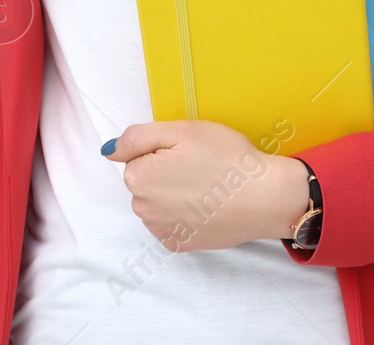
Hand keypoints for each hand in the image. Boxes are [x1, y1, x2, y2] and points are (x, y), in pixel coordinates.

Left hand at [102, 120, 310, 251]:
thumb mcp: (182, 130)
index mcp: (139, 178)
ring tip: (205, 186)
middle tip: (199, 166)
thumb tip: (109, 150)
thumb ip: (138, 137)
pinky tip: (206, 206)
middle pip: (145, 180)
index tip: (187, 152)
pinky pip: (170, 222)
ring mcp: (161, 230)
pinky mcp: (179, 244)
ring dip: (172, 193)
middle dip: (164, 171)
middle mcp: (143, 209)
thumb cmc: (226, 158)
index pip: (137, 156)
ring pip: (157, 202)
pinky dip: (183, 214)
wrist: (265, 196)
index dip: (163, 150)